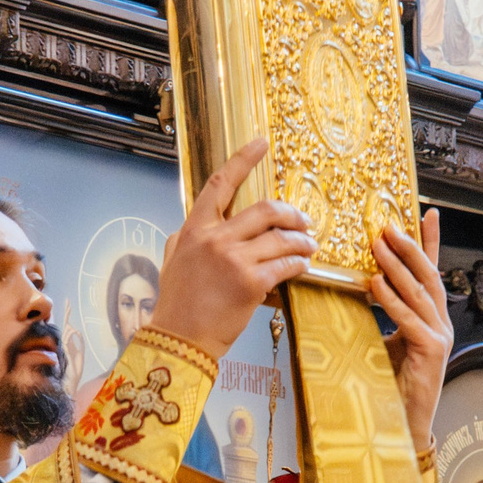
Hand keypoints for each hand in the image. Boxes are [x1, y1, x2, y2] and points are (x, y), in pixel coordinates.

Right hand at [149, 138, 314, 358]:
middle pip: (266, 210)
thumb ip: (186, 237)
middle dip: (293, 214)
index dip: (242, 160)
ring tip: (309, 247)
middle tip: (304, 221)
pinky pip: (286, 265)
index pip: (220, 184)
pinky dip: (299, 264)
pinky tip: (303, 266)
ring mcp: (235, 260)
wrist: (180, 339)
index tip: (261, 143)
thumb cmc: (177, 303)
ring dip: (302, 241)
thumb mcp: (173, 260)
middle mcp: (216, 239)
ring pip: (282, 238)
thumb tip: (192, 224)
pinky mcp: (252, 282)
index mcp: (195, 230)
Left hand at [371, 210, 447, 452]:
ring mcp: (439, 337)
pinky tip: (374, 284)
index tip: (428, 213)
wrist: (404, 423)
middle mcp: (441, 323)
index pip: (431, 272)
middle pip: (427, 275)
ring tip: (378, 245)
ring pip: (419, 293)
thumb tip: (359, 287)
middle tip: (388, 225)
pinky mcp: (430, 352)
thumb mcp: (384, 341)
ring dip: (397, 266)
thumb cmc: (392, 384)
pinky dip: (391, 300)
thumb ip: (381, 316)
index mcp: (431, 318)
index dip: (430, 242)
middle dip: (409, 247)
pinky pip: (409, 319)